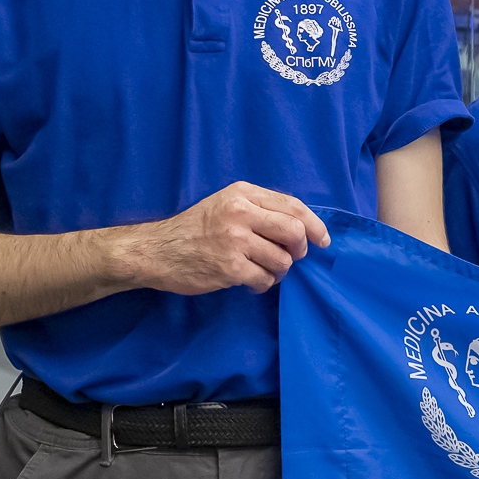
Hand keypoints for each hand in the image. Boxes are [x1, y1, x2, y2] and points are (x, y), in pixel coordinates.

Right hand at [111, 182, 331, 294]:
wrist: (156, 251)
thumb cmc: (195, 228)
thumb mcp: (226, 204)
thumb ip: (260, 209)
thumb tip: (304, 227)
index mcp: (242, 194)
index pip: (292, 206)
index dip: (314, 225)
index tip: (323, 240)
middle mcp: (240, 213)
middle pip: (294, 233)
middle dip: (299, 250)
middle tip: (290, 257)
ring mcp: (234, 241)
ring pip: (282, 261)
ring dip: (278, 271)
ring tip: (260, 269)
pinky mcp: (229, 268)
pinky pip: (265, 280)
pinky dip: (262, 284)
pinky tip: (248, 281)